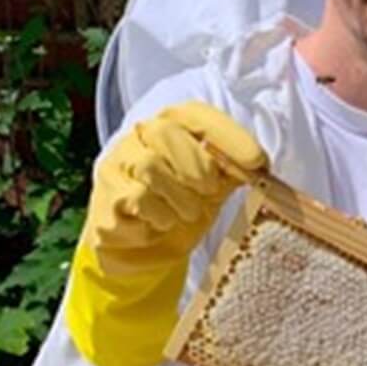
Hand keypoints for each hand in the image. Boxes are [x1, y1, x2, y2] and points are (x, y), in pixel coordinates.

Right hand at [65, 102, 266, 365]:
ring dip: (179, 198)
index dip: (230, 136)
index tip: (258, 162)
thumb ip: (233, 173)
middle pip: (166, 134)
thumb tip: (261, 168)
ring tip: (185, 214)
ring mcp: (117, 164)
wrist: (143, 250)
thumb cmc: (181, 207)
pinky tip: (160, 226)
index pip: (197, 115)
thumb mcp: (214, 188)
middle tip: (209, 193)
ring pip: (149, 167)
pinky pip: (134, 199)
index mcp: (172, 126)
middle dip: (197, 167)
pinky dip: (158, 219)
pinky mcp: (106, 196)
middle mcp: (139, 137)